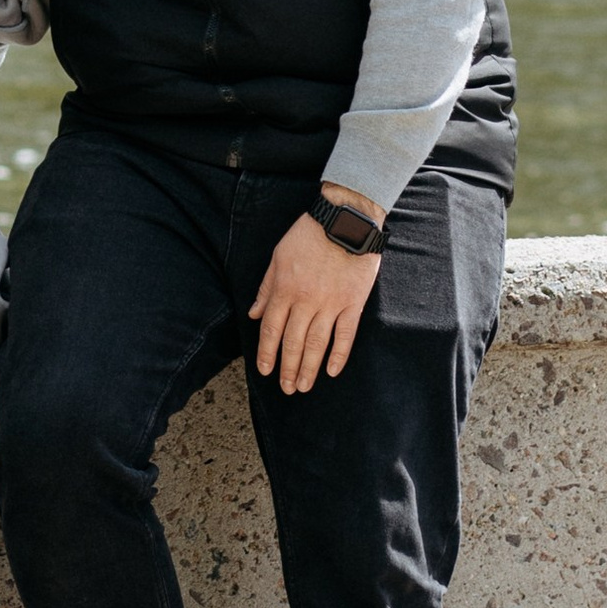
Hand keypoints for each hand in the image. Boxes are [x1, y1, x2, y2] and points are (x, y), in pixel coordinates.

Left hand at [249, 193, 383, 393]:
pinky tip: (331, 370)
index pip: (271, 329)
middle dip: (288, 368)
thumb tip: (253, 313)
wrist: (345, 219)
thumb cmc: (309, 234)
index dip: (266, 352)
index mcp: (285, 289)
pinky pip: (345, 334)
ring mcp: (331, 303)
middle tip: (287, 388)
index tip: (264, 370)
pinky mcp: (353, 303)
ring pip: (317, 343)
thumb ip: (266, 287)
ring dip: (308, 368)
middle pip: (293, 342)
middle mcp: (306, 300)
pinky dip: (338, 354)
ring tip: (304, 386)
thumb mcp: (279, 255)